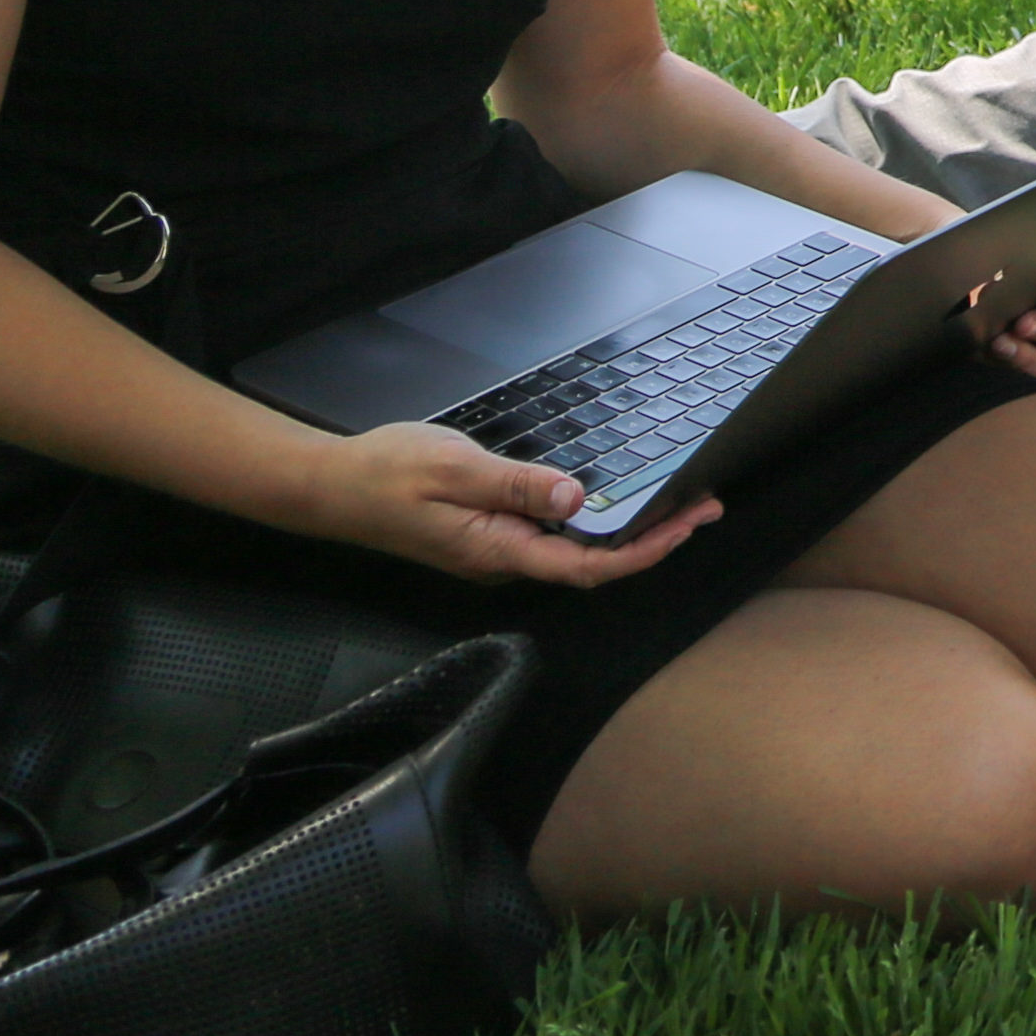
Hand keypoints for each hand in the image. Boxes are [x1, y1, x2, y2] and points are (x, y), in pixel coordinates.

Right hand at [306, 420, 720, 585]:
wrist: (331, 486)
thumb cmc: (385, 475)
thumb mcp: (456, 469)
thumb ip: (517, 486)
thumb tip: (577, 498)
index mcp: (498, 551)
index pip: (589, 566)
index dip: (644, 551)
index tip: (688, 525)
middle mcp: (502, 559)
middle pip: (592, 560)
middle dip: (653, 537)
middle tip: (705, 504)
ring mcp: (495, 549)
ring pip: (574, 548)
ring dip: (627, 528)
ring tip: (676, 499)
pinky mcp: (487, 534)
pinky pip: (552, 535)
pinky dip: (593, 519)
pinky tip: (613, 497)